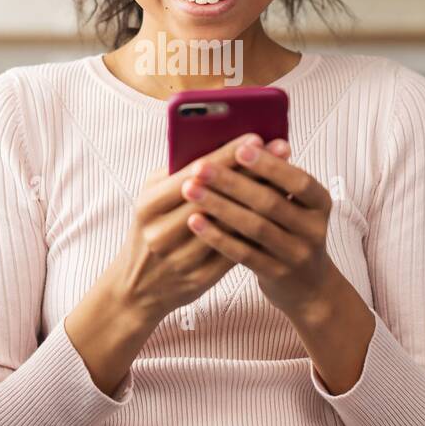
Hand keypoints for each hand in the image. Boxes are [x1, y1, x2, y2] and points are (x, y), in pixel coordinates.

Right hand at [101, 132, 263, 325]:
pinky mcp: (199, 279)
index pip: (192, 173)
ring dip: (261, 200)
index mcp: (148, 206)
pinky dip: (257, 230)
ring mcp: (181, 260)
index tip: (255, 137)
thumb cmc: (151, 228)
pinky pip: (235, 251)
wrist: (138, 288)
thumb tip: (222, 144)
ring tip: (286, 179)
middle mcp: (161, 234)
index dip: (226, 154)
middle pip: (216, 197)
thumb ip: (177, 172)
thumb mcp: (151, 198)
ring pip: (230, 225)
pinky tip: (277, 213)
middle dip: (251, 171)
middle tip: (281, 151)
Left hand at [179, 138, 336, 316]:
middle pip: (270, 202)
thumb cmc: (292, 232)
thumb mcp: (296, 206)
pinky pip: (243, 253)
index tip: (240, 148)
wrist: (309, 287)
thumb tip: (247, 142)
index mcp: (320, 203)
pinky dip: (217, 236)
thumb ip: (276, 180)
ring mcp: (296, 255)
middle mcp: (313, 229)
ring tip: (190, 190)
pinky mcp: (276, 274)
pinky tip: (195, 221)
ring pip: (254, 227)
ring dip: (219, 206)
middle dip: (232, 182)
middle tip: (200, 167)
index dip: (270, 165)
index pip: (298, 181)